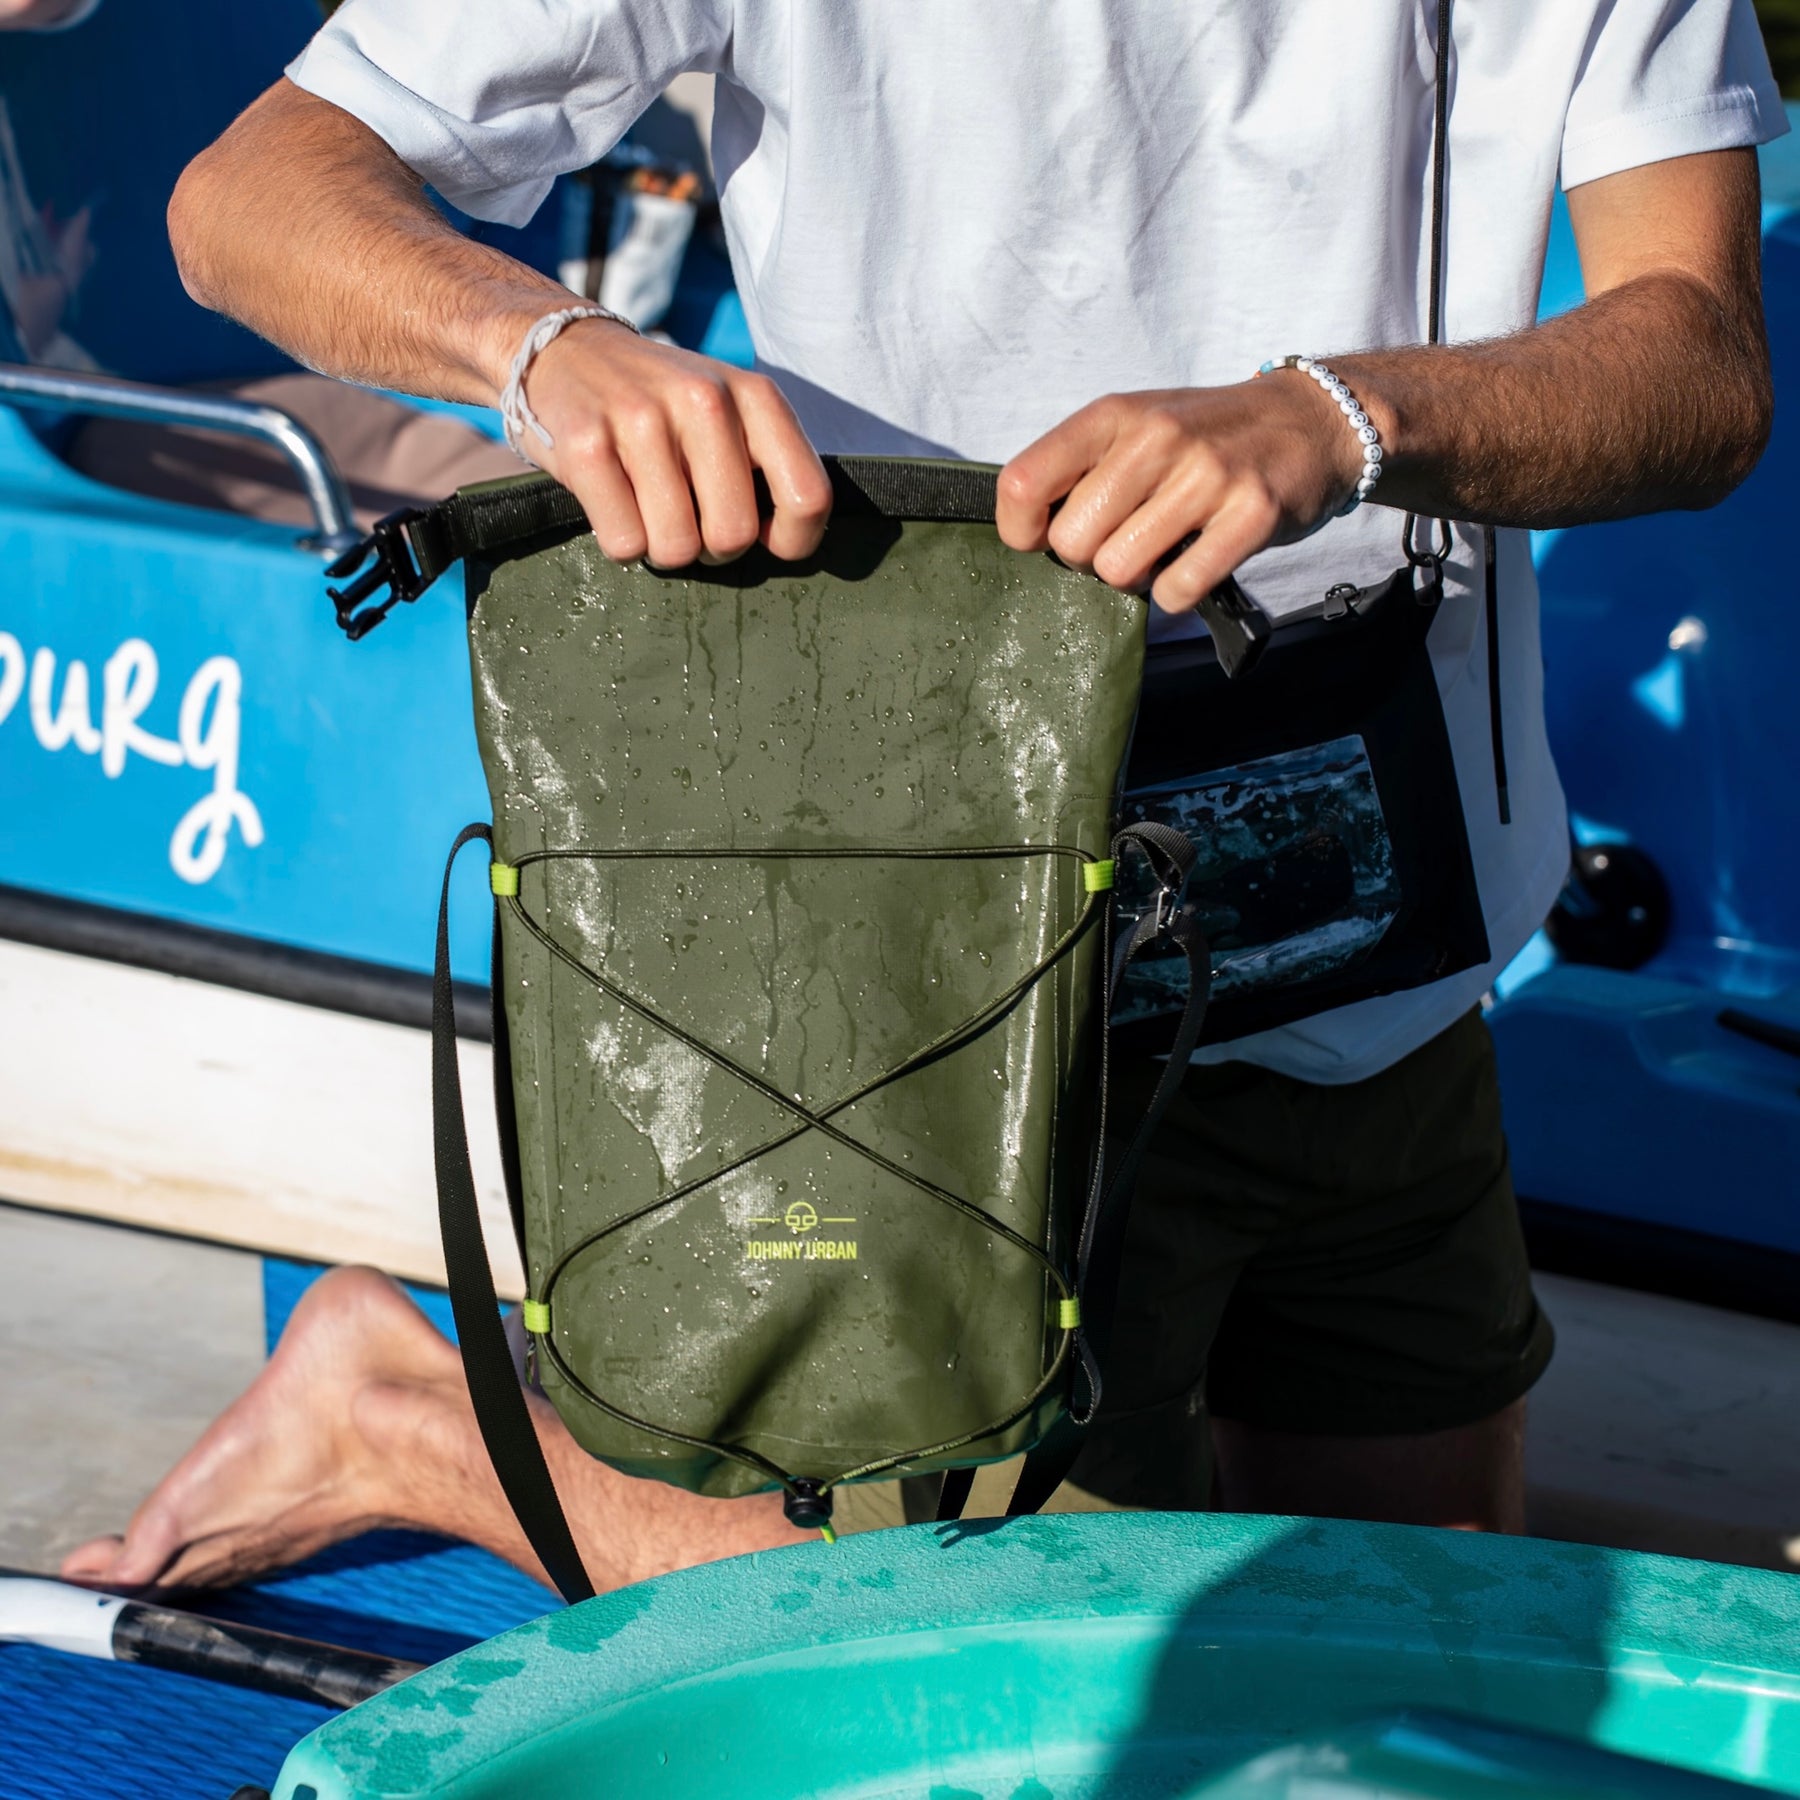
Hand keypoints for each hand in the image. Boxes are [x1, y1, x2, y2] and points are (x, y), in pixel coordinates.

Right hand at [517, 319, 832, 567]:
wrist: (565, 351)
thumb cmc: (661, 404)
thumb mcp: (729, 409)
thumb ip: (769, 463)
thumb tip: (788, 541)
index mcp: (753, 395)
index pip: (807, 497)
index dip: (792, 541)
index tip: (767, 539)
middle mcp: (703, 400)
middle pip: (734, 536)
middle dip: (712, 549)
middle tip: (691, 519)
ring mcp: (641, 419)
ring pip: (676, 547)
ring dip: (662, 547)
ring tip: (650, 508)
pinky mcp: (585, 445)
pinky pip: (624, 542)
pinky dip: (621, 542)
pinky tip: (616, 503)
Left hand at [995, 378, 1367, 612]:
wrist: (1311, 420)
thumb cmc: (1206, 436)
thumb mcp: (1137, 425)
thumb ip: (1080, 467)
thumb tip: (1029, 533)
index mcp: (1113, 414)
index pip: (1021, 483)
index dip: (1022, 530)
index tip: (1044, 538)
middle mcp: (1156, 437)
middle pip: (1071, 542)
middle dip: (1088, 560)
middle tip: (1123, 542)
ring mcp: (1206, 476)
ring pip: (1119, 570)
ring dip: (1135, 578)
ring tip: (1160, 551)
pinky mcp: (1250, 515)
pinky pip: (1179, 589)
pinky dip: (1177, 593)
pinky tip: (1192, 566)